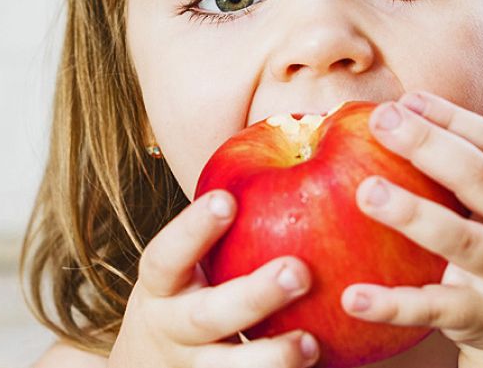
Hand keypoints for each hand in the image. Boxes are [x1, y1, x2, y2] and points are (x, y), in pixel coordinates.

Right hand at [108, 189, 320, 367]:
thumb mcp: (185, 262)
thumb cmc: (187, 292)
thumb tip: (297, 137)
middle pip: (208, 315)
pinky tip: (320, 365)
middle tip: (298, 271)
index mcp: (162, 284)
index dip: (194, 228)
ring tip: (310, 343)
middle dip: (253, 295)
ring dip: (270, 358)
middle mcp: (172, 327)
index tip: (227, 200)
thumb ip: (222, 223)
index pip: (169, 253)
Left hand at [341, 91, 482, 363]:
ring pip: (459, 239)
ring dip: (411, 213)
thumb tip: (398, 106)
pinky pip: (431, 308)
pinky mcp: (482, 316)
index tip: (402, 101)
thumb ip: (468, 157)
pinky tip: (351, 296)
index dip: (450, 117)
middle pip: (480, 178)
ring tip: (366, 191)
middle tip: (380, 121)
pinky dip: (391, 305)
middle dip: (427, 145)